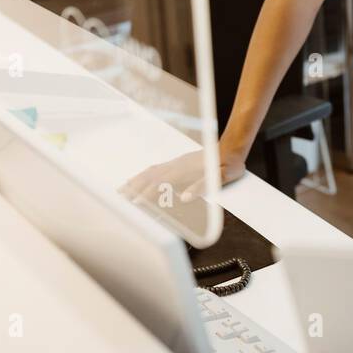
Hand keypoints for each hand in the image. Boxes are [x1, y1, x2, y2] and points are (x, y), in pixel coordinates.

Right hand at [118, 146, 247, 207]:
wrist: (233, 147)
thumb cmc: (228, 164)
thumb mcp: (221, 178)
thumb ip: (202, 186)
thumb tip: (185, 197)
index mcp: (185, 171)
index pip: (160, 185)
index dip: (147, 196)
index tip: (135, 205)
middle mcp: (177, 165)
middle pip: (150, 177)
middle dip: (133, 189)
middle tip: (119, 199)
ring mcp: (177, 163)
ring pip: (151, 172)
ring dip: (136, 181)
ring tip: (123, 190)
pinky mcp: (179, 162)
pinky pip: (157, 168)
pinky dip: (145, 175)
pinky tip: (142, 179)